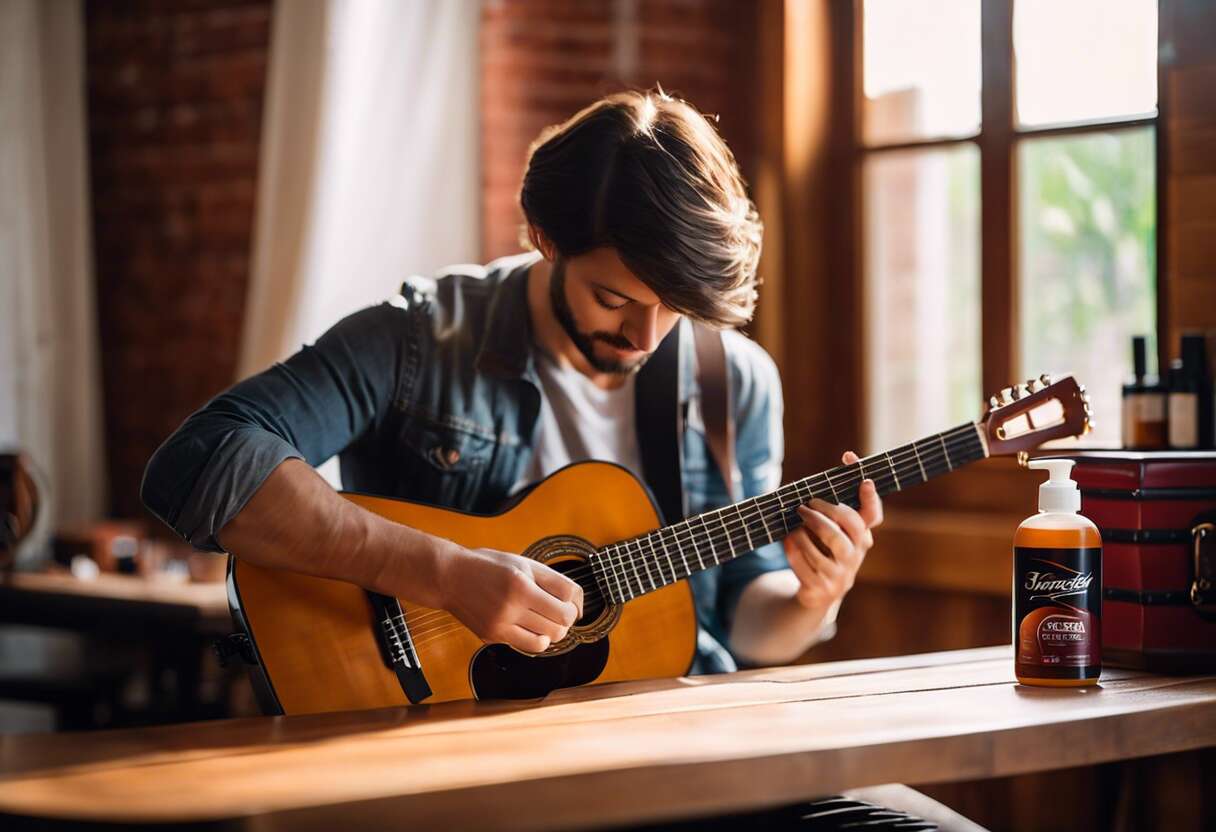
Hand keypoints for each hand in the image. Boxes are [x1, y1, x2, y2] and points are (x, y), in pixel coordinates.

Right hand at [437, 546, 583, 652]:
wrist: (450, 578)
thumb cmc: (489, 566)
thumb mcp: (523, 562)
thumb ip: (552, 580)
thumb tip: (578, 601)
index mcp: (521, 584)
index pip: (567, 598)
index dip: (576, 601)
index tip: (572, 601)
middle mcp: (511, 606)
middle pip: (562, 621)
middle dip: (567, 616)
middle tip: (559, 609)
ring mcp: (501, 625)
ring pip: (549, 638)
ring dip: (555, 629)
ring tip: (546, 619)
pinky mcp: (493, 637)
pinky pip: (530, 646)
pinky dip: (539, 639)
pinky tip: (533, 628)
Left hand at [783, 450, 883, 611]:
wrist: (818, 594)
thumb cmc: (823, 550)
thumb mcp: (831, 529)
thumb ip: (833, 503)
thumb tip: (845, 459)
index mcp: (861, 536)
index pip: (873, 514)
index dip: (871, 497)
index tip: (865, 480)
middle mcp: (856, 555)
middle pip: (849, 528)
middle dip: (825, 512)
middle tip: (804, 506)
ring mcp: (842, 574)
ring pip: (825, 548)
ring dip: (804, 533)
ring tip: (793, 526)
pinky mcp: (823, 589)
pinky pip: (806, 566)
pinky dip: (794, 551)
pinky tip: (787, 541)